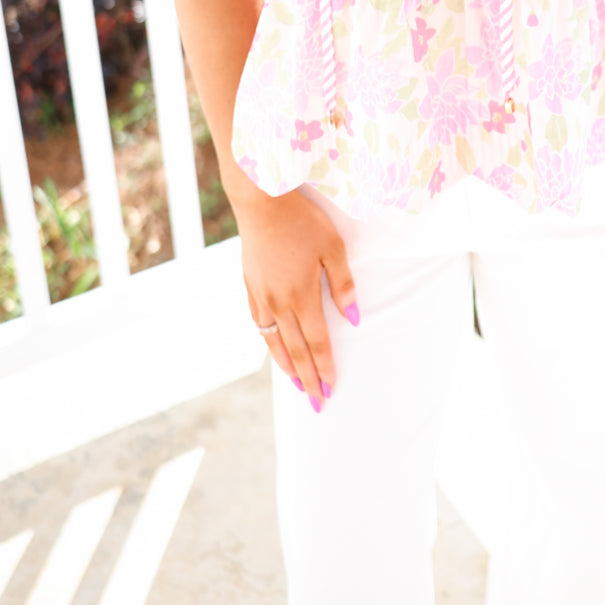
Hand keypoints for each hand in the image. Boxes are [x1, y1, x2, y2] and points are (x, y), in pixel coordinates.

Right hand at [231, 185, 359, 409]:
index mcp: (301, 296)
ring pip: (274, 342)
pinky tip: (274, 346)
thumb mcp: (333, 248)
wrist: (260, 201)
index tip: (331, 390)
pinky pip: (259, 324)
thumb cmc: (303, 221)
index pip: (316, 343)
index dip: (325, 368)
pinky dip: (269, 342)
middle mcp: (278, 303)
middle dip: (307, 379)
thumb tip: (354, 318)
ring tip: (297, 384)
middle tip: (317, 403)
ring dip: (286, 366)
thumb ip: (343, 285)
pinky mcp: (250, 285)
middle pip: (295, 350)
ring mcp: (261, 296)